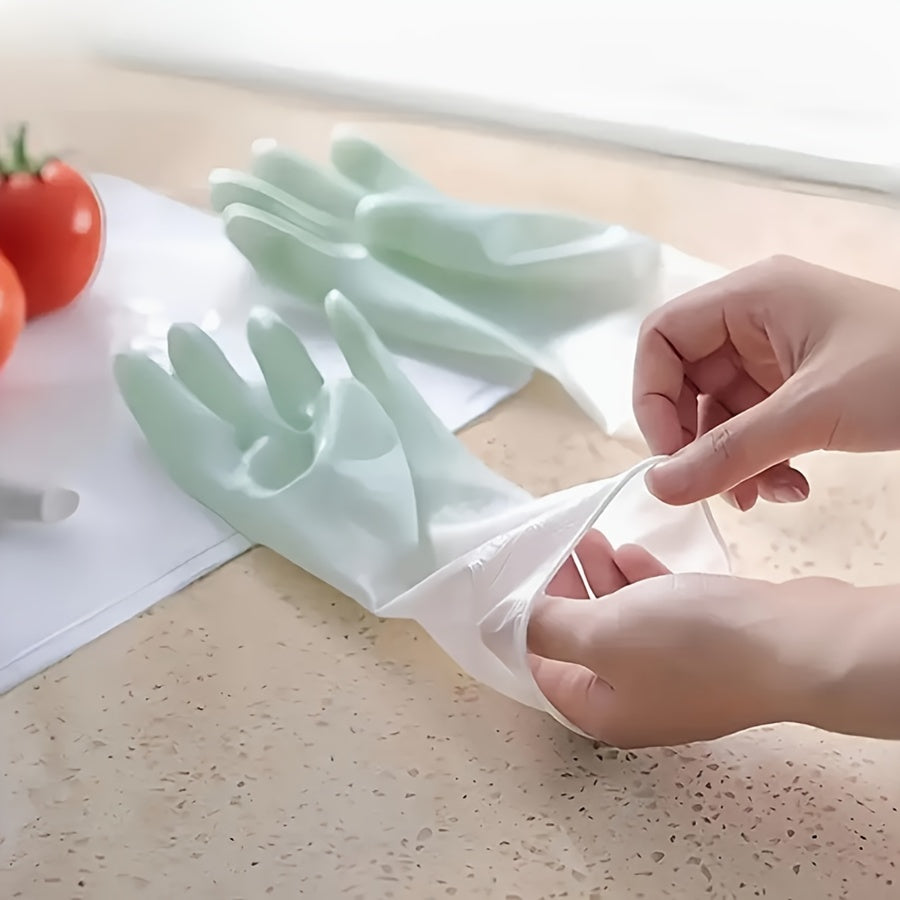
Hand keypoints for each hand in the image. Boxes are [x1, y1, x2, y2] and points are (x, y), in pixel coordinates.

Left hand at [537, 536, 870, 747]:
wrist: (798, 645)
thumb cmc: (690, 645)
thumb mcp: (601, 632)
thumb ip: (549, 627)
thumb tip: (508, 625)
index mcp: (601, 711)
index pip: (542, 668)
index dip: (525, 622)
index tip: (518, 577)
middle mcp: (635, 700)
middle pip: (581, 641)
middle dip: (565, 592)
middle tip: (557, 547)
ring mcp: (676, 675)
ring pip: (622, 622)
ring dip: (601, 580)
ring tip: (588, 538)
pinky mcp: (709, 646)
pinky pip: (660, 612)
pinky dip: (641, 583)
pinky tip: (631, 552)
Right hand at [633, 255, 899, 508]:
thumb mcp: (813, 411)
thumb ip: (731, 452)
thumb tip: (660, 488)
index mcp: (750, 297)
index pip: (662, 337)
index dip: (651, 395)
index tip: (670, 453)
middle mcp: (755, 321)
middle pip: (686, 381)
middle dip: (696, 440)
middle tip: (710, 486)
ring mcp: (777, 355)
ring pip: (720, 413)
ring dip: (731, 461)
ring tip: (761, 499)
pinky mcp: (798, 387)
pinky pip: (754, 427)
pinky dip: (761, 462)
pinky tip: (792, 487)